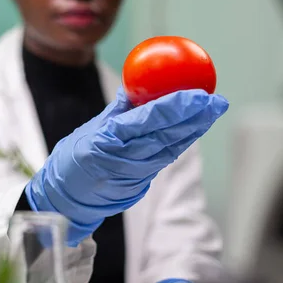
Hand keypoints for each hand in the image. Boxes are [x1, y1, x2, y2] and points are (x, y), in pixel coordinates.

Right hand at [26, 87, 227, 245]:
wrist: (65, 198)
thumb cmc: (73, 159)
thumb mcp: (90, 129)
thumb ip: (117, 110)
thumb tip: (138, 84)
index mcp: (108, 138)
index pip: (149, 119)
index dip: (176, 106)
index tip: (197, 93)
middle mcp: (124, 156)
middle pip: (168, 135)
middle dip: (196, 118)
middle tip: (216, 100)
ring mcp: (134, 172)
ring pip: (171, 148)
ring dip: (194, 130)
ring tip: (212, 112)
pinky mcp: (140, 182)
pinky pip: (165, 158)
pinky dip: (181, 142)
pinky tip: (194, 130)